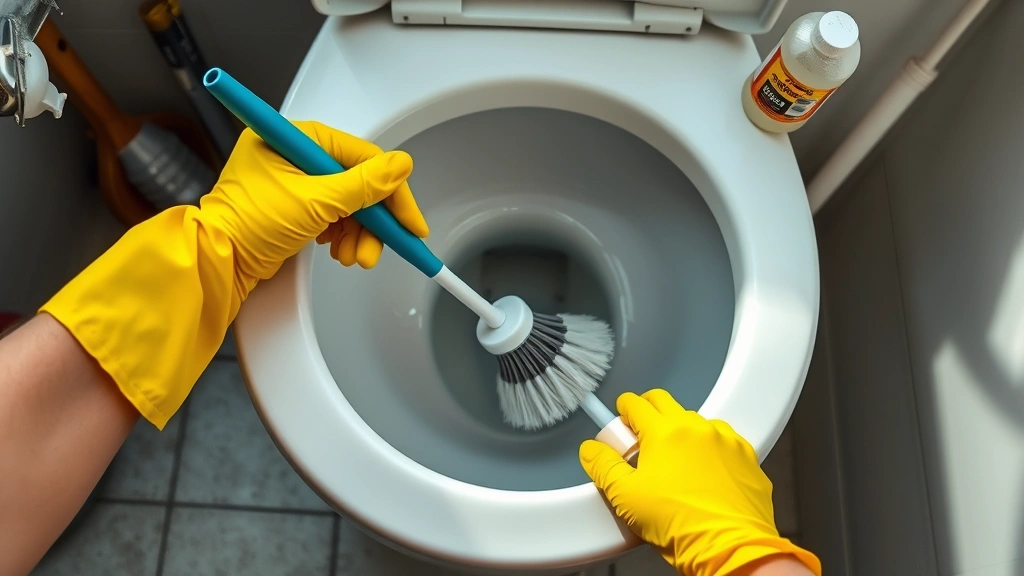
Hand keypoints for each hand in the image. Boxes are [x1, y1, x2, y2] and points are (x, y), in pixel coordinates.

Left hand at [41, 121, 422, 429]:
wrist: (217, 260)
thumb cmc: (248, 224)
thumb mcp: (315, 202)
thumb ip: (363, 186)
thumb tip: (400, 167)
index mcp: (298, 138)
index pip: (363, 157)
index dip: (392, 191)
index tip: (409, 220)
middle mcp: (297, 154)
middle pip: (359, 182)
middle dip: (373, 221)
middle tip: (381, 247)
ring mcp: (296, 180)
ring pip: (350, 204)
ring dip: (359, 234)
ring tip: (355, 258)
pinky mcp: (295, 204)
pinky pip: (335, 216)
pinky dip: (344, 236)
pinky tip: (341, 252)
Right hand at [579, 390, 819, 575]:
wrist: (727, 547)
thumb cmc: (678, 524)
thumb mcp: (625, 497)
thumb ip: (603, 466)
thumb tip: (591, 450)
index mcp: (664, 432)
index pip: (636, 403)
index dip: (624, 408)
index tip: (622, 417)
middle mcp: (696, 428)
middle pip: (665, 401)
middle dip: (649, 409)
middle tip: (642, 431)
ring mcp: (725, 440)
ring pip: (696, 420)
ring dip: (682, 429)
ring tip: (675, 458)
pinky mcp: (746, 456)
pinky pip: (725, 439)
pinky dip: (711, 446)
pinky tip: (706, 469)